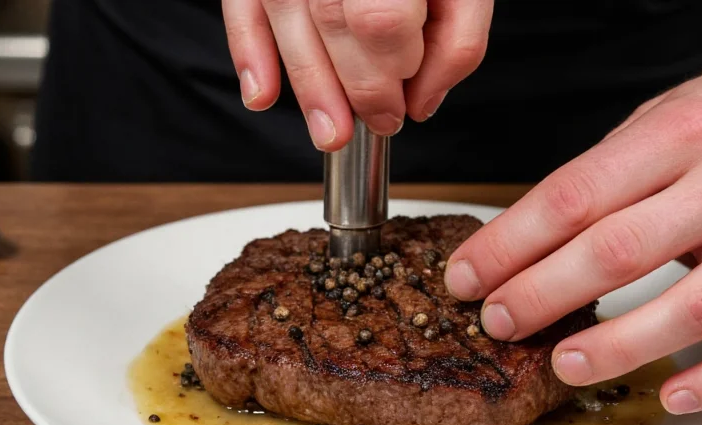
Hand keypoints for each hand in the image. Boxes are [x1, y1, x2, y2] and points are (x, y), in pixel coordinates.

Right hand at [222, 0, 491, 149]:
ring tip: (331, 134)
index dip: (392, 69)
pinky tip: (263, 96)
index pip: (381, 18)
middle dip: (358, 88)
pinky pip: (243, 4)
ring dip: (309, 87)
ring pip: (287, 15)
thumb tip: (420, 103)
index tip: (407, 97)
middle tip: (381, 119)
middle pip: (332, 20)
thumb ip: (458, 46)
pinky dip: (249, 51)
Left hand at [444, 36, 701, 414]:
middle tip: (497, 321)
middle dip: (541, 295)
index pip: (575, 197)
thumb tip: (527, 240)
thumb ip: (607, 174)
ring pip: (690, 309)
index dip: (509, 244)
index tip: (466, 276)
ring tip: (564, 363)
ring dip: (617, 347)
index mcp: (685, 131)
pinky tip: (670, 394)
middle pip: (618, 251)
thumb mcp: (669, 117)